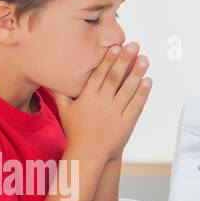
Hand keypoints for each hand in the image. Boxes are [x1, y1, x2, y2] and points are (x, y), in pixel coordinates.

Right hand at [51, 43, 151, 162]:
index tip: (116, 46)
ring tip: (144, 58)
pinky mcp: (127, 122)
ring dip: (137, 73)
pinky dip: (143, 92)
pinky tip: (148, 80)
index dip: (108, 60)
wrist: (87, 155)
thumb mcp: (64, 111)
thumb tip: (51, 78)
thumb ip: (60, 93)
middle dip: (125, 60)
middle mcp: (101, 103)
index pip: (99, 75)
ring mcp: (115, 113)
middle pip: (115, 78)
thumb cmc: (76, 132)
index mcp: (87, 98)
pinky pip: (136, 104)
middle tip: (134, 45)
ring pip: (128, 89)